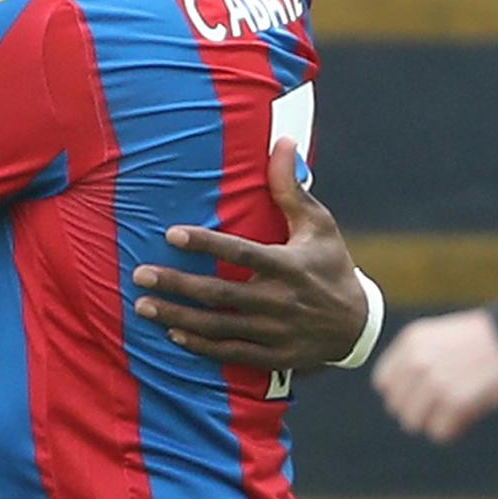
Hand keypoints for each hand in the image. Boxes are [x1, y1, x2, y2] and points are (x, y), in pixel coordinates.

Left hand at [133, 138, 367, 370]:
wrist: (358, 326)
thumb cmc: (331, 265)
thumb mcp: (318, 225)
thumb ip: (291, 188)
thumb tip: (283, 141)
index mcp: (289, 265)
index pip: (242, 252)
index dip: (206, 244)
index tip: (170, 234)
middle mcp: (281, 301)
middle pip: (220, 294)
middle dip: (177, 284)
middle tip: (139, 274)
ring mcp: (276, 333)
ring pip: (218, 327)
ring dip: (178, 317)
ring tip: (143, 305)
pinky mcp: (274, 357)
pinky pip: (231, 353)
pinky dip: (202, 346)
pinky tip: (174, 334)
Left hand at [373, 309, 497, 442]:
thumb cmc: (482, 340)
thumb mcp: (437, 336)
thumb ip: (413, 360)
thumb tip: (396, 396)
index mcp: (410, 342)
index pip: (383, 383)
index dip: (402, 394)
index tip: (421, 395)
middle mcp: (417, 361)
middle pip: (397, 407)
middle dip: (419, 411)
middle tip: (443, 406)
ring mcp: (435, 382)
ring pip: (414, 423)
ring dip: (434, 422)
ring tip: (455, 411)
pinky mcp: (456, 402)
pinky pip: (439, 433)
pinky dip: (453, 430)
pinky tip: (467, 416)